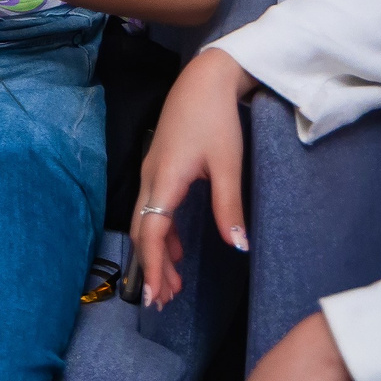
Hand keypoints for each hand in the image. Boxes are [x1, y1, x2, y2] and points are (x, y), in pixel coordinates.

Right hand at [134, 48, 253, 306]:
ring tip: (170, 283)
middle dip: (150, 266)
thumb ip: (229, 207)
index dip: (153, 265)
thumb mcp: (228, 165)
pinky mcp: (159, 168)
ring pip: (146, 221)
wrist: (203, 80)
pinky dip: (163, 233)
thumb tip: (237, 245)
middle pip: (143, 231)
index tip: (155, 294)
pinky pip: (153, 208)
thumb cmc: (216, 119)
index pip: (152, 232)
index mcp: (165, 180)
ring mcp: (152, 172)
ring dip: (157, 253)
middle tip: (161, 300)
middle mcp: (151, 179)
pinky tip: (177, 248)